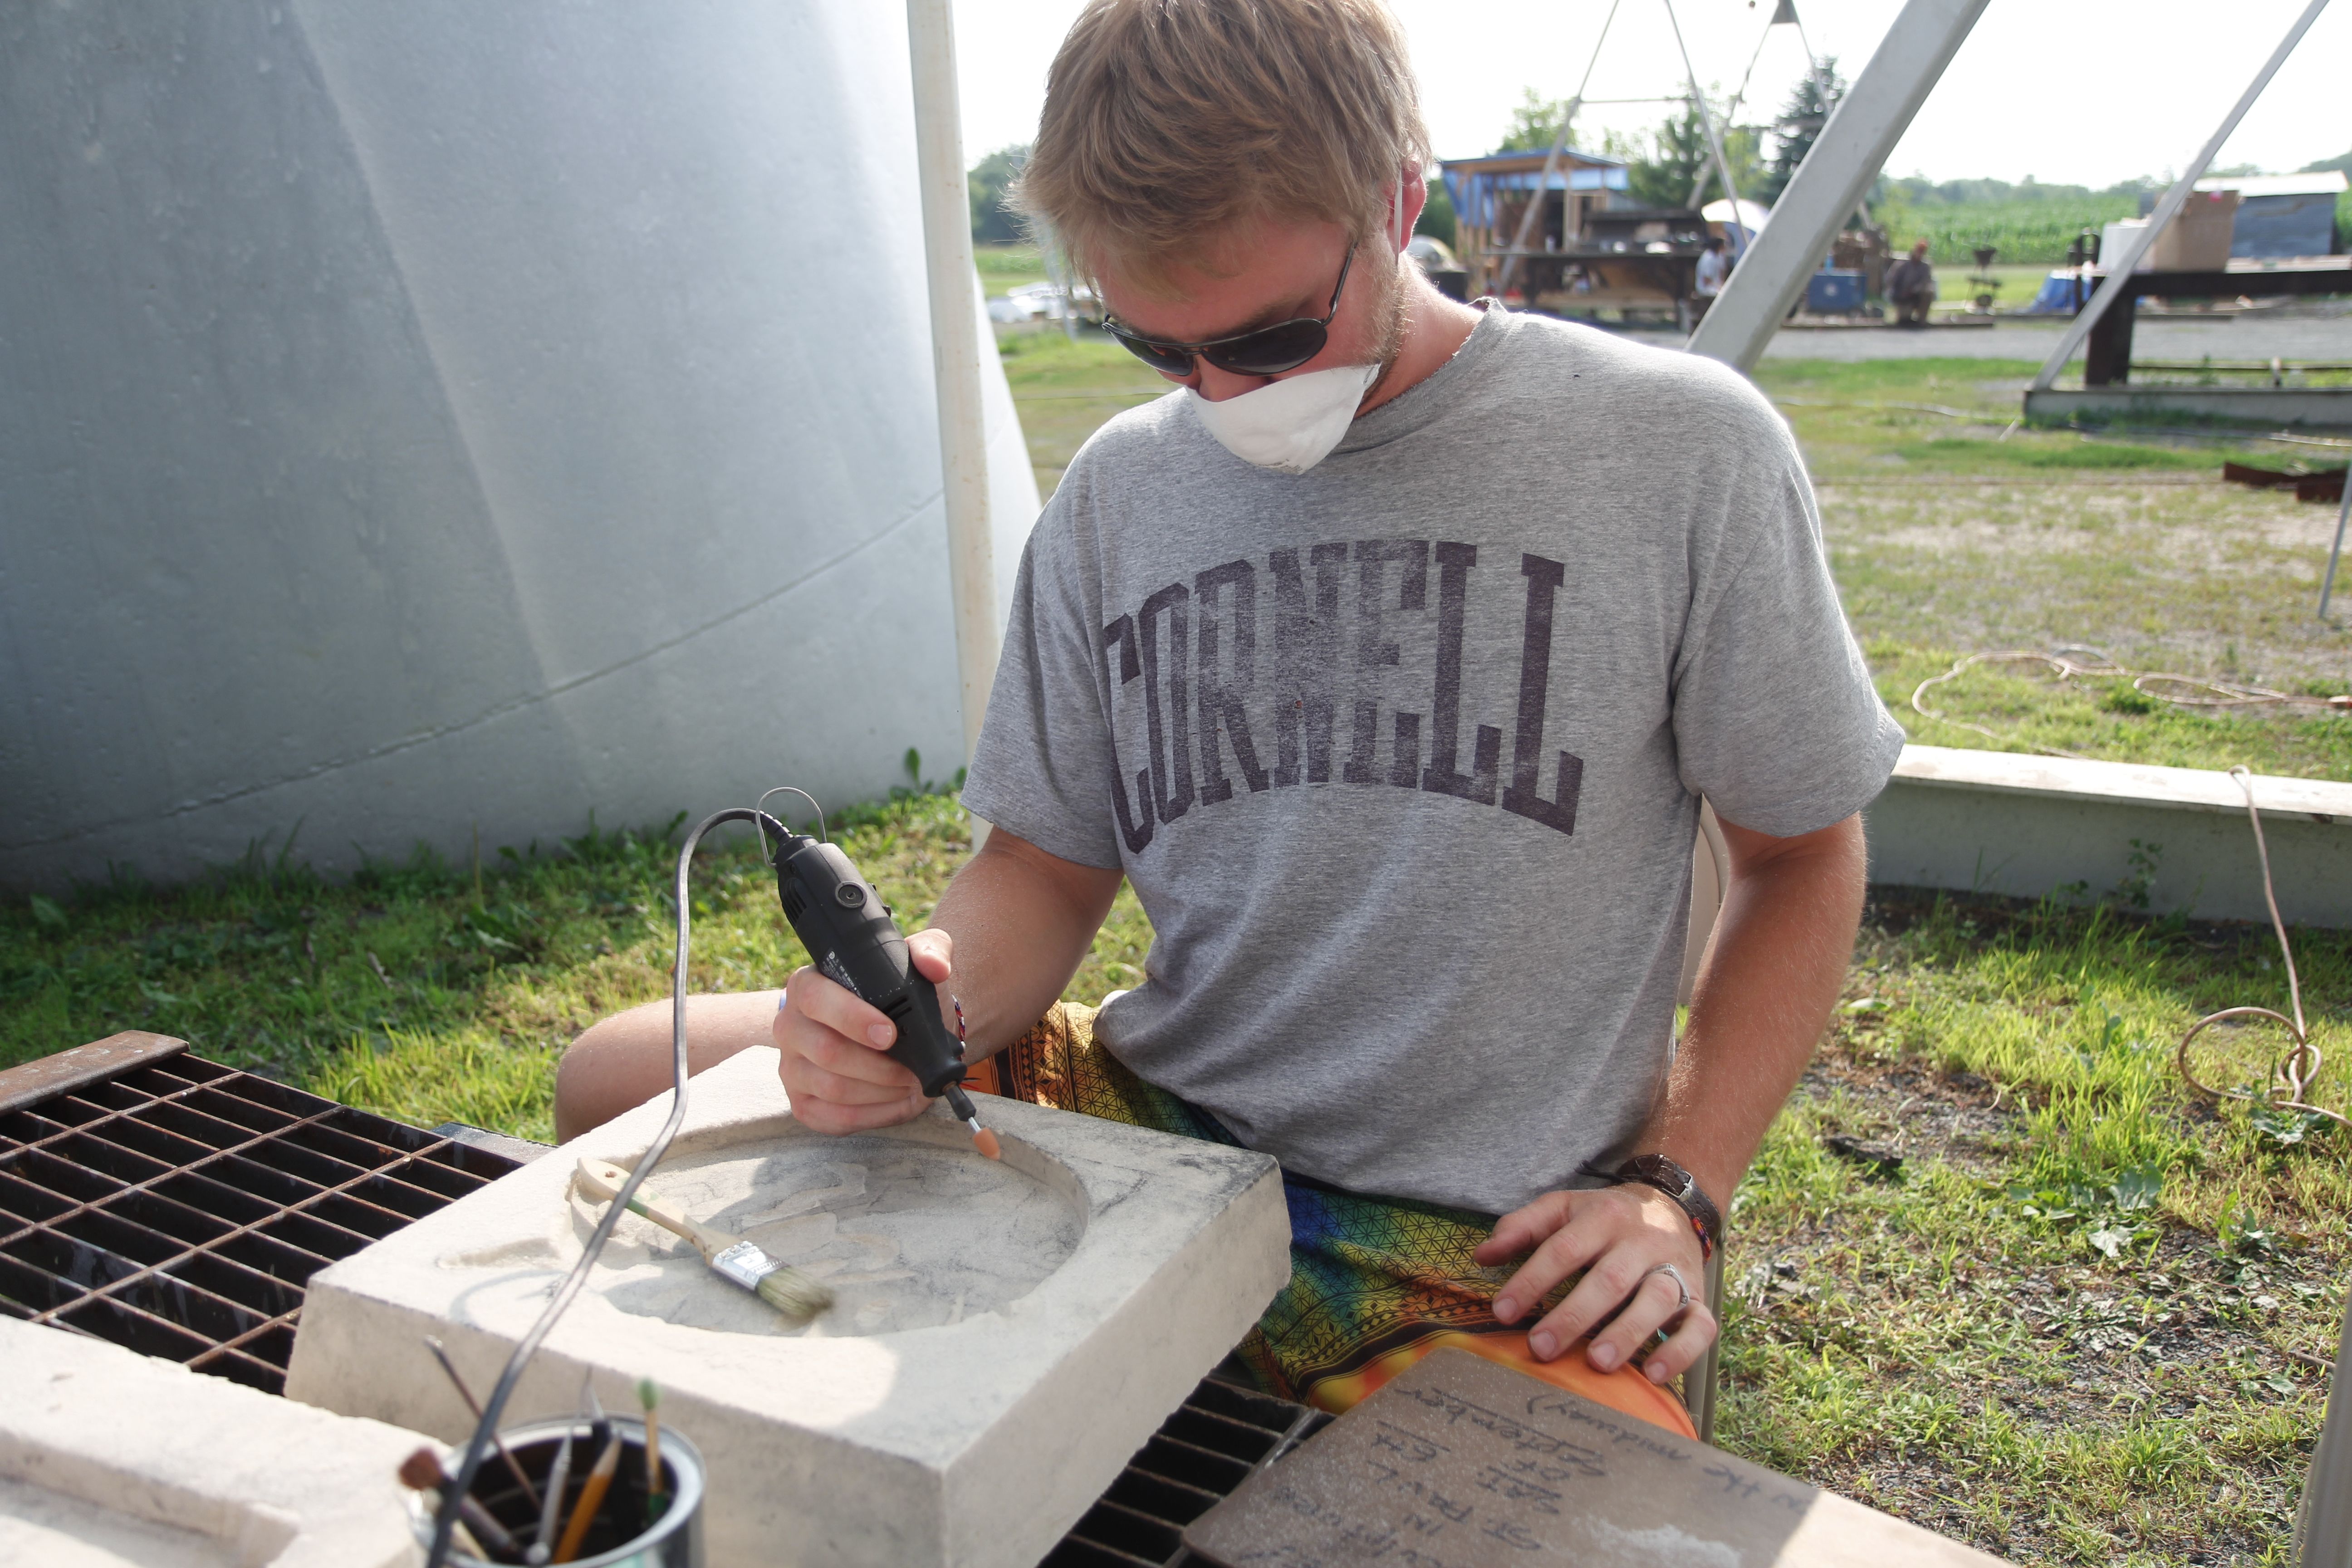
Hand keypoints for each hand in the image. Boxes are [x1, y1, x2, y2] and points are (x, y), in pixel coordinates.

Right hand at [772, 929, 953, 1134]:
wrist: (899, 1031)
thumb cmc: (901, 996)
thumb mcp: (917, 963)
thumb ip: (930, 952)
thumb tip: (935, 967)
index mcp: (807, 986)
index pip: (817, 999)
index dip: (852, 1018)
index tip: (889, 1033)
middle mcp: (790, 1026)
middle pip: (826, 1052)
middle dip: (879, 1066)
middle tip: (912, 1068)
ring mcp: (792, 1069)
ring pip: (833, 1088)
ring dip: (881, 1091)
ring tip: (911, 1083)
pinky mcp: (802, 1104)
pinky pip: (834, 1119)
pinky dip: (874, 1115)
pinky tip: (898, 1102)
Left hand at [1474, 1184, 1715, 1384]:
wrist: (1671, 1205)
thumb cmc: (1604, 1217)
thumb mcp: (1563, 1208)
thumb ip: (1521, 1228)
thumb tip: (1482, 1256)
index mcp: (1603, 1217)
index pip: (1564, 1248)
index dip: (1532, 1279)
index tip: (1503, 1312)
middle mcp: (1641, 1242)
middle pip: (1609, 1278)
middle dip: (1574, 1315)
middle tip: (1541, 1348)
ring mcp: (1674, 1269)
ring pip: (1657, 1299)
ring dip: (1628, 1332)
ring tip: (1597, 1362)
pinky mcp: (1699, 1297)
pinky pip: (1700, 1326)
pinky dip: (1681, 1351)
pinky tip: (1654, 1375)